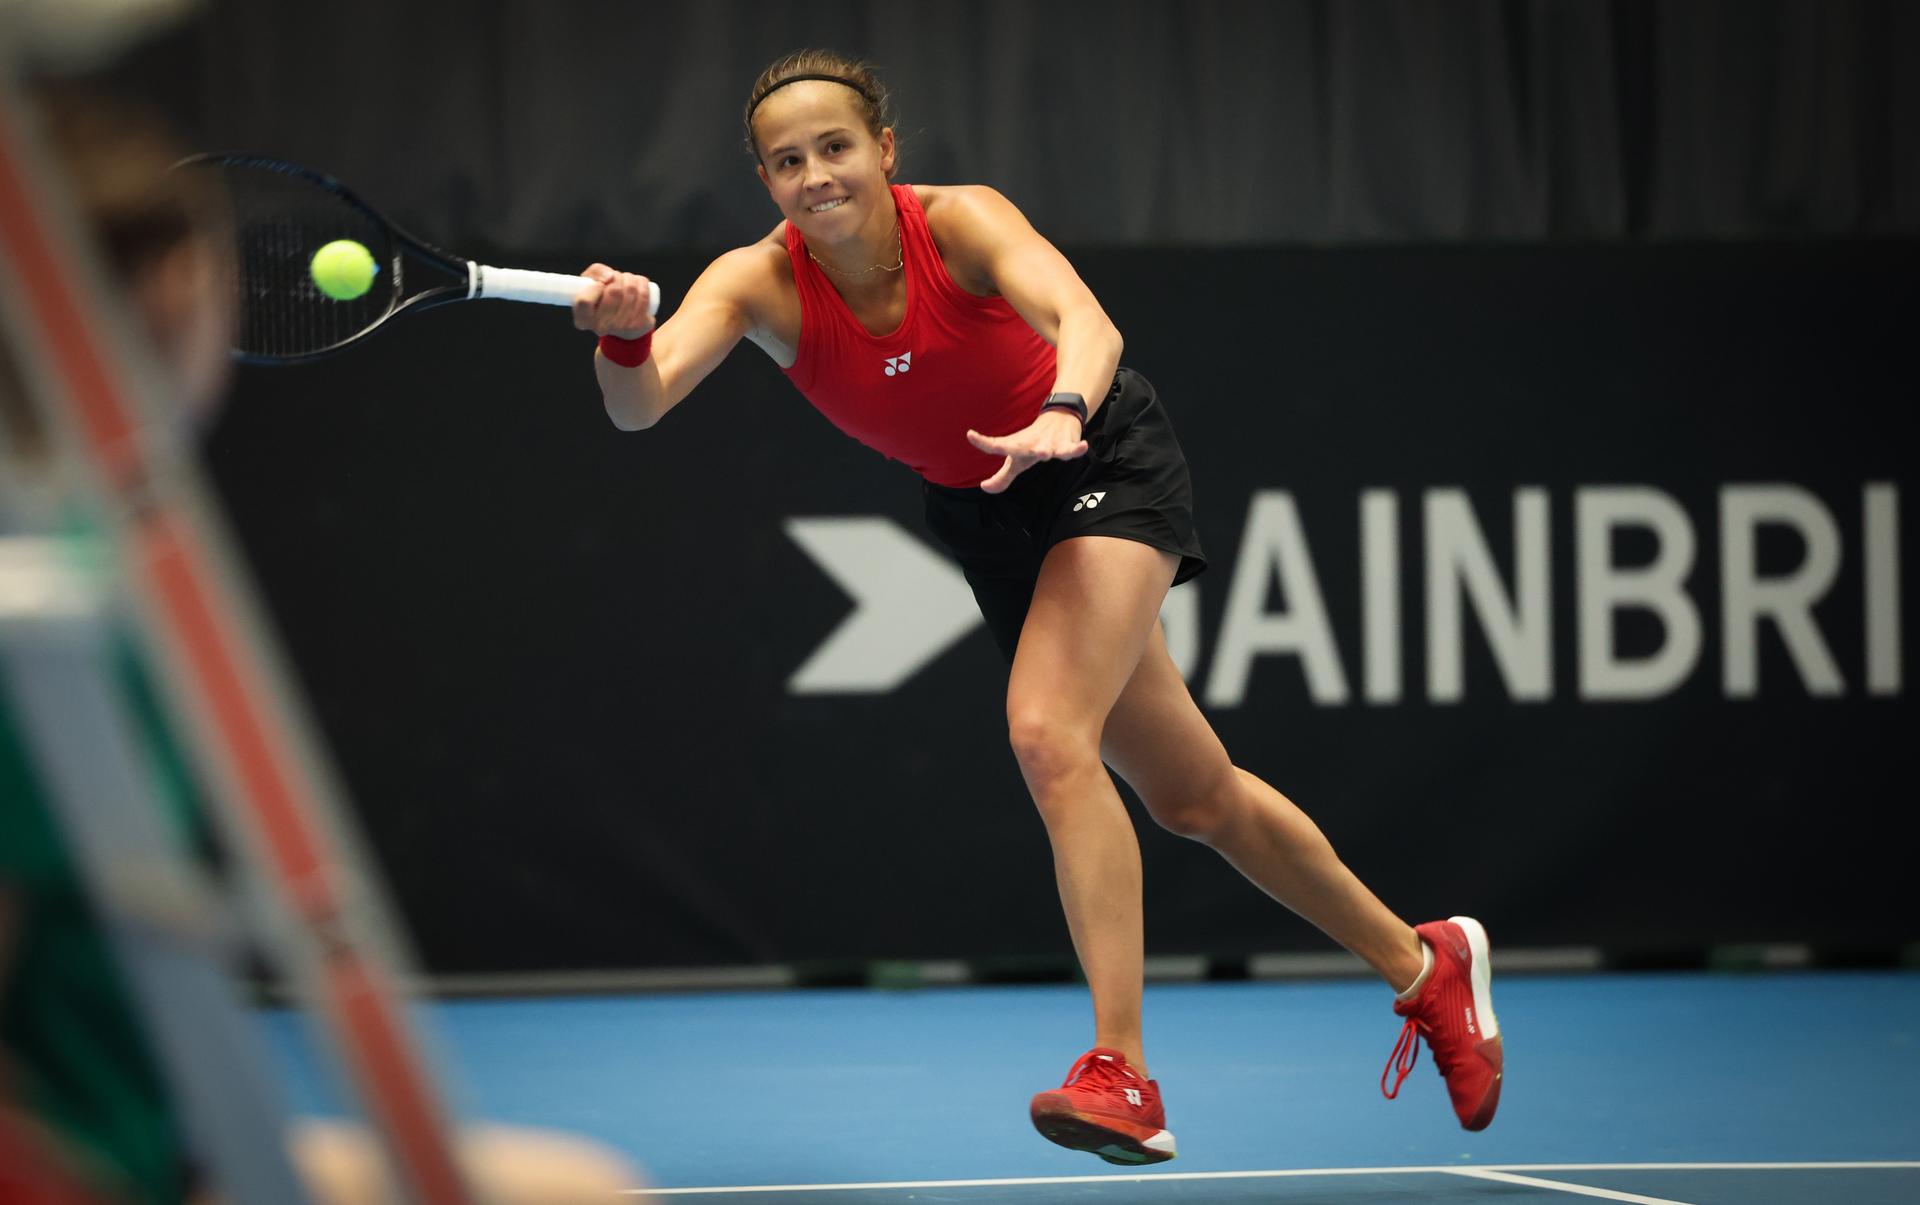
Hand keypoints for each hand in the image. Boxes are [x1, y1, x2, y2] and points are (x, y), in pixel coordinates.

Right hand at [573, 263, 655, 338]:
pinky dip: (642, 283)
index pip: (585, 300)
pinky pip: (644, 295)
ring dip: (630, 278)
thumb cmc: (602, 297)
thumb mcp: (590, 283)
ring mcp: (621, 328)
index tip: (599, 284)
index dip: (595, 287)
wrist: (621, 322)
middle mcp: (601, 327)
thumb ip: (595, 272)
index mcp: (583, 319)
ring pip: (630, 290)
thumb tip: (610, 277)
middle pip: (614, 291)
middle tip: (616, 277)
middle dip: (617, 276)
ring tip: (627, 279)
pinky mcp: (639, 325)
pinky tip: (638, 284)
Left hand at [966, 410, 1088, 493]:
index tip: (970, 435)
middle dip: (1017, 450)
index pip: (997, 445)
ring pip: (1049, 448)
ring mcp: (1050, 443)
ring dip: (1048, 450)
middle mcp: (1031, 444)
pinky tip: (1083, 446)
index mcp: (1016, 447)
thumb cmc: (1032, 443)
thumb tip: (985, 488)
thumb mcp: (1017, 461)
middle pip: (1023, 448)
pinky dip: (1077, 448)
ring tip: (1046, 452)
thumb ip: (1002, 477)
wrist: (1057, 418)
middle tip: (1010, 451)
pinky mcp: (1066, 443)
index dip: (984, 442)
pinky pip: (1072, 448)